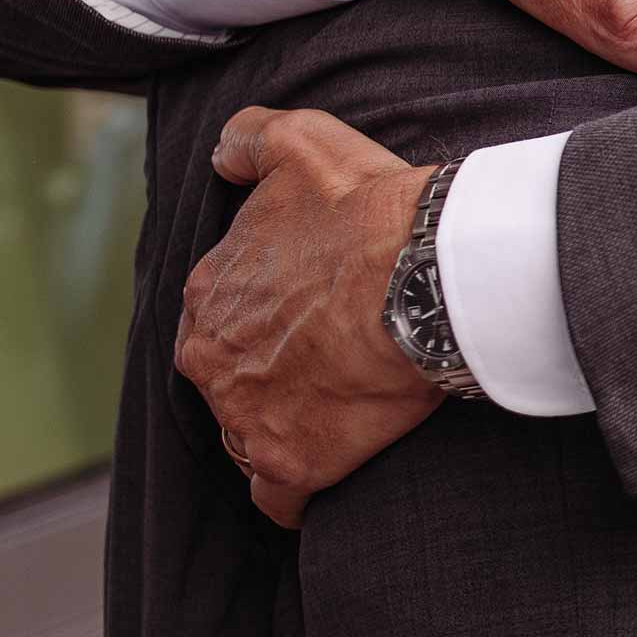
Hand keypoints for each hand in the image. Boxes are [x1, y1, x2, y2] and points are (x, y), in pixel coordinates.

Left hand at [177, 107, 443, 526]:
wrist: (426, 277)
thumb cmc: (369, 212)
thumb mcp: (304, 144)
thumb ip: (251, 138)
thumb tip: (222, 156)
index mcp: (211, 291)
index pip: (224, 315)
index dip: (272, 316)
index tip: (320, 313)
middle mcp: (210, 357)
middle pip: (230, 378)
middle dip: (271, 376)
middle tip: (337, 364)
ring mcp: (244, 415)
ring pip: (250, 435)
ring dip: (287, 428)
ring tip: (347, 413)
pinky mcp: (290, 463)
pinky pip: (277, 498)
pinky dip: (297, 492)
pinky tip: (332, 473)